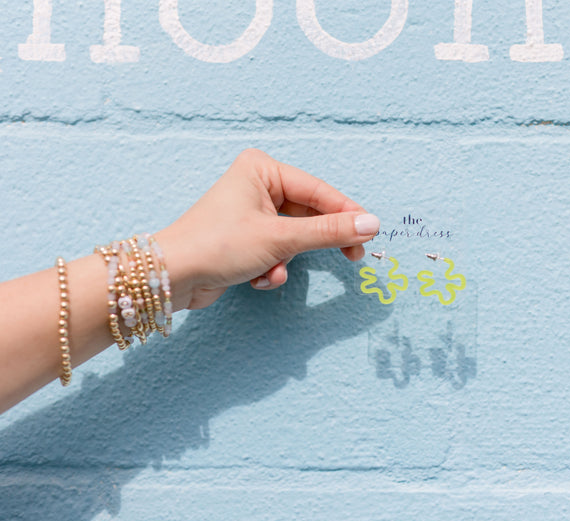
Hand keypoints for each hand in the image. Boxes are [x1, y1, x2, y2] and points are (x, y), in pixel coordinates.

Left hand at [155, 149, 379, 309]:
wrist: (171, 277)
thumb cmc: (218, 245)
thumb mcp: (280, 238)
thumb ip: (329, 232)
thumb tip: (372, 224)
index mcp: (263, 169)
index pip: (318, 191)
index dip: (347, 213)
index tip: (373, 232)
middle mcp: (258, 185)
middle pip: (309, 214)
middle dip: (315, 243)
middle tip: (352, 258)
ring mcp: (252, 211)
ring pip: (294, 237)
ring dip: (287, 260)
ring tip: (272, 271)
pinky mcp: (247, 237)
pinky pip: (278, 250)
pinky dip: (273, 267)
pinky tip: (257, 278)